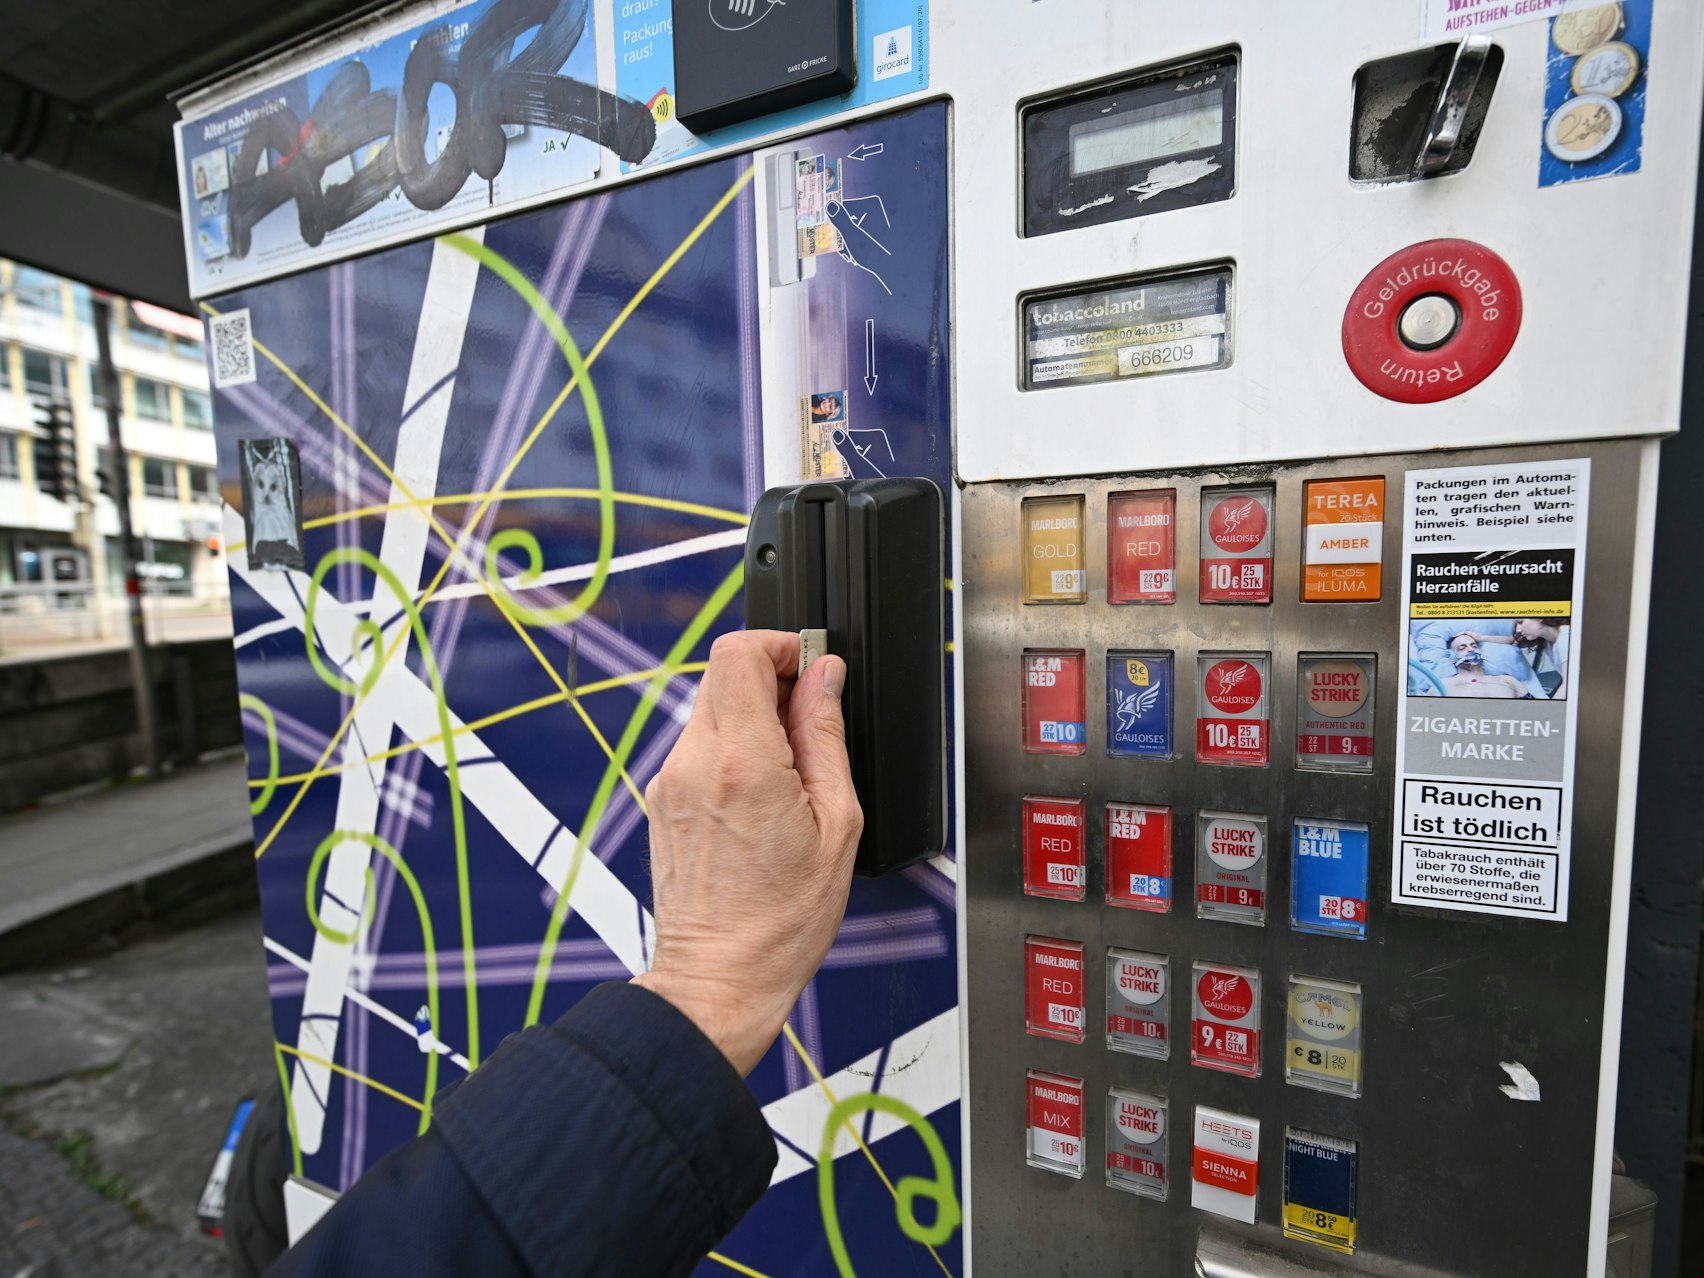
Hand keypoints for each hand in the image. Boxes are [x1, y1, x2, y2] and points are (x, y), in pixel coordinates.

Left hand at [633, 630, 862, 1074]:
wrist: (719, 978)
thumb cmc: (781, 921)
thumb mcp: (837, 824)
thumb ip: (826, 737)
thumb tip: (825, 679)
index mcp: (741, 763)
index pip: (739, 652)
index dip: (781, 646)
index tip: (811, 668)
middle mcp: (693, 764)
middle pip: (722, 674)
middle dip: (770, 680)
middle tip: (809, 721)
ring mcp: (669, 782)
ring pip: (708, 709)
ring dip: (751, 718)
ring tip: (790, 772)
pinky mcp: (661, 801)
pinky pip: (697, 748)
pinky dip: (731, 750)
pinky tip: (761, 796)